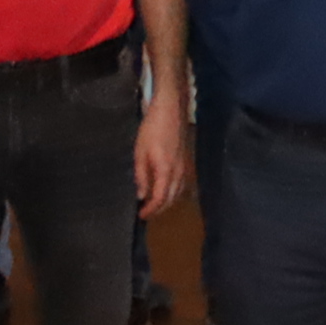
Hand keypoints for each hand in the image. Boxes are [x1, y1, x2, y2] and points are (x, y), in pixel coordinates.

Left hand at [135, 97, 191, 216]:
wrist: (171, 109)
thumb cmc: (152, 129)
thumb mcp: (140, 152)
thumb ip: (141, 176)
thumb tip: (141, 195)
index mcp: (165, 171)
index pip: (160, 198)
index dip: (151, 210)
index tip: (141, 216)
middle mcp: (178, 172)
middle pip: (171, 198)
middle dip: (159, 209)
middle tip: (147, 213)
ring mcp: (184, 165)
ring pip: (178, 191)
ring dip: (167, 201)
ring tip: (155, 204)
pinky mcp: (185, 159)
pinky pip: (181, 183)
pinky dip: (174, 191)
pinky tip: (166, 189)